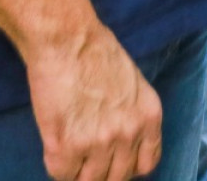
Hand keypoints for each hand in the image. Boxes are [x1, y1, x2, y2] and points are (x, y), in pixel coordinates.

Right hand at [25, 23, 162, 180]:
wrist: (68, 40)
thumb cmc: (97, 52)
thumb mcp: (134, 84)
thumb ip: (133, 114)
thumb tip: (123, 138)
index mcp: (149, 117)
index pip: (146, 164)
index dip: (128, 166)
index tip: (114, 162)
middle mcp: (129, 133)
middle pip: (117, 178)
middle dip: (102, 173)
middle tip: (88, 161)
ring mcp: (98, 142)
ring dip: (79, 172)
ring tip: (71, 156)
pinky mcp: (66, 145)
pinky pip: (62, 174)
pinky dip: (58, 166)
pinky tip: (56, 148)